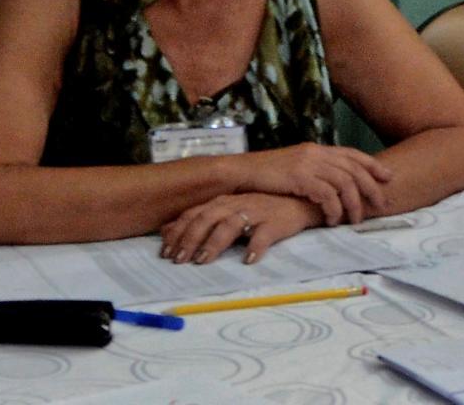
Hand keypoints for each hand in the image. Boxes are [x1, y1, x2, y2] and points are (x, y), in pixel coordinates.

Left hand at [160, 191, 316, 265]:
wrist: (299, 204)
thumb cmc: (260, 210)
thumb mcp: (226, 213)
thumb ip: (198, 221)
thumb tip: (165, 231)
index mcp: (222, 202)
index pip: (194, 214)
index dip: (178, 233)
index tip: (166, 252)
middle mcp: (236, 204)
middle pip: (208, 218)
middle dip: (191, 239)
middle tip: (180, 260)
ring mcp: (256, 211)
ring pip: (230, 225)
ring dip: (215, 243)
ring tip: (204, 260)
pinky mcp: (275, 222)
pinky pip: (264, 235)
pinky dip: (255, 246)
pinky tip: (248, 259)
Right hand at [237, 141, 392, 226]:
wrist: (241, 172)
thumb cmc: (267, 174)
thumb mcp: (295, 167)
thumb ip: (315, 171)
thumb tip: (334, 183)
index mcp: (316, 149)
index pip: (352, 154)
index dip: (372, 164)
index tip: (388, 176)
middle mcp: (316, 153)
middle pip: (354, 169)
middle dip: (371, 187)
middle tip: (382, 204)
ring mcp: (308, 164)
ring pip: (344, 183)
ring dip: (354, 203)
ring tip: (355, 220)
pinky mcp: (300, 178)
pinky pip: (327, 194)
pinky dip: (334, 209)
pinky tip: (333, 220)